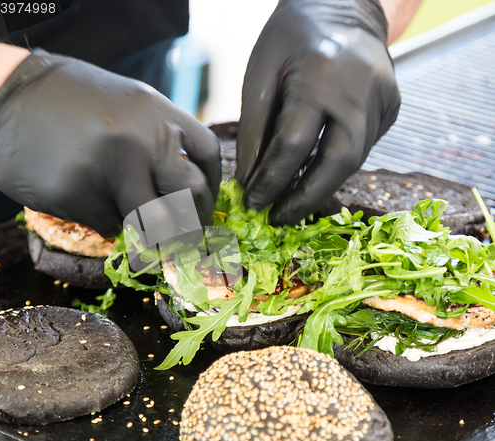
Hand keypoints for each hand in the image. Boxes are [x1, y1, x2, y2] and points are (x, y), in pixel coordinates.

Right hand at [0, 50, 220, 236]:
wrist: (3, 98)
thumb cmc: (72, 104)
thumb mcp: (127, 106)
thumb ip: (160, 141)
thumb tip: (189, 190)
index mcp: (157, 113)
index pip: (208, 157)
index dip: (211, 187)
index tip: (204, 206)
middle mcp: (141, 139)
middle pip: (191, 196)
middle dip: (191, 223)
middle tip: (183, 237)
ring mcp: (110, 168)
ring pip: (154, 222)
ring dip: (149, 230)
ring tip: (132, 219)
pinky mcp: (78, 195)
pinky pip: (111, 226)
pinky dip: (108, 222)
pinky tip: (91, 201)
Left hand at [236, 0, 399, 225]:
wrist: (342, 6)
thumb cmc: (291, 38)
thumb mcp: (261, 76)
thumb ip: (254, 131)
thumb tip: (249, 181)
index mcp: (321, 74)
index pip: (294, 144)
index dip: (271, 180)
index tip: (254, 203)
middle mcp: (360, 88)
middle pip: (338, 161)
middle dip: (306, 198)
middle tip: (280, 219)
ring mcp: (384, 98)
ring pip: (354, 160)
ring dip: (321, 186)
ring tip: (291, 202)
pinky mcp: (392, 106)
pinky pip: (363, 148)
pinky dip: (335, 167)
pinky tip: (314, 175)